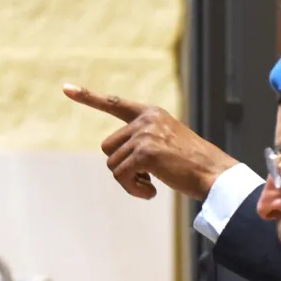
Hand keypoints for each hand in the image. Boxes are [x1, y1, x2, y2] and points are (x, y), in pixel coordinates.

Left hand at [63, 84, 237, 200]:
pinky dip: (133, 189)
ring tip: (151, 184)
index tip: (66, 88)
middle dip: (122, 166)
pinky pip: (121, 176)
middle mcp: (146, 120)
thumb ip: (143, 141)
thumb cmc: (193, 164)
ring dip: (129, 180)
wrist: (214, 173)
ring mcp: (145, 135)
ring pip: (113, 165)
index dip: (88, 97)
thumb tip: (117, 160)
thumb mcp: (168, 143)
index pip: (114, 103)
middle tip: (145, 177)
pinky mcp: (145, 153)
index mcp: (152, 114)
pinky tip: (151, 192)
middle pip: (108, 147)